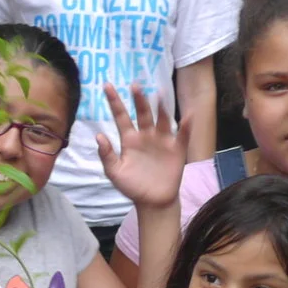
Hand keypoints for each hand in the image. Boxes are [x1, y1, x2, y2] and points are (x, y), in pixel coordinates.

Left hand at [99, 81, 184, 207]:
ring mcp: (162, 140)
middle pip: (142, 113)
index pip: (121, 116)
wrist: (153, 201)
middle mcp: (146, 135)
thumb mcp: (115, 172)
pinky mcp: (176, 148)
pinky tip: (188, 115)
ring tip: (159, 93)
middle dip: (139, 99)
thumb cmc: (132, 186)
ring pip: (162, 119)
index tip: (106, 85)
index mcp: (129, 139)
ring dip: (161, 107)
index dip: (114, 102)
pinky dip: (186, 125)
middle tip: (135, 85)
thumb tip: (99, 136)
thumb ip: (106, 155)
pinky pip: (182, 134)